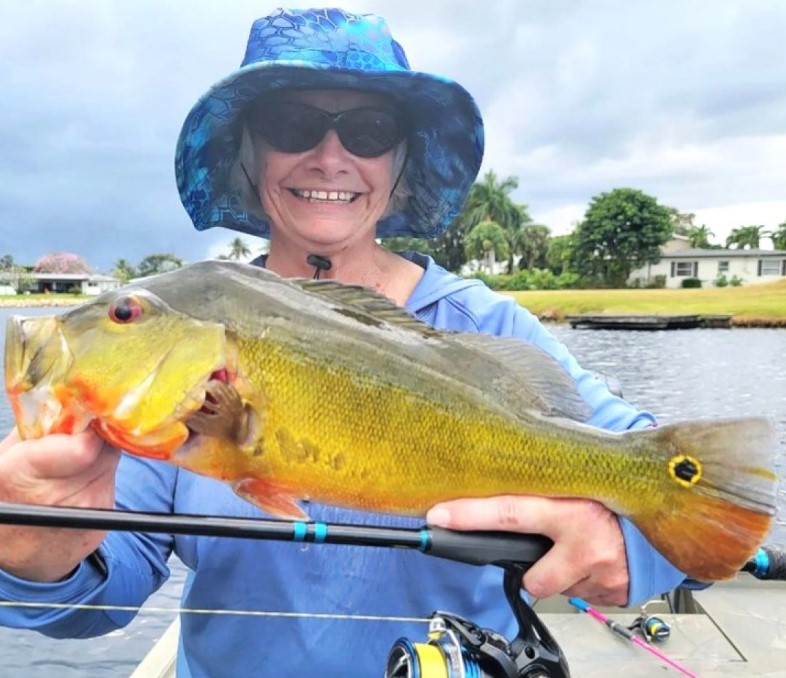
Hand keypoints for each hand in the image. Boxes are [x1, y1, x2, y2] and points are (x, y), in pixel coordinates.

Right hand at [0, 427, 120, 581]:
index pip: (84, 447)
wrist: (16, 552)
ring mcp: (86, 512)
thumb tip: (69, 398)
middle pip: (104, 449)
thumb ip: (37, 424)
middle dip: (98, 433)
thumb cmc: (9, 493)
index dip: (90, 426)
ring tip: (75, 461)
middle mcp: (59, 496)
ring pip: (112, 462)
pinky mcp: (105, 521)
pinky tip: (80, 482)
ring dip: (101, 453)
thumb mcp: (7, 454)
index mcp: (25, 473)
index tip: (85, 417)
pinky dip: (102, 474)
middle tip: (83, 432)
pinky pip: (112, 482)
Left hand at [427, 495, 628, 605]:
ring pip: (550, 587)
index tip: (438, 516)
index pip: (507, 511)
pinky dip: (578, 579)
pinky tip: (593, 560)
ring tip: (574, 549)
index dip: (468, 515)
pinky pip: (576, 594)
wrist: (660, 518)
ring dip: (556, 573)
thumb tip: (498, 480)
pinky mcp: (611, 592)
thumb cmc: (612, 493)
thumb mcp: (575, 482)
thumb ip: (542, 487)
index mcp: (569, 506)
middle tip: (541, 551)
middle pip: (531, 575)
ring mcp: (599, 572)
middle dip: (527, 570)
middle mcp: (583, 540)